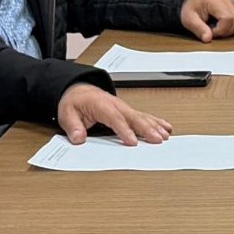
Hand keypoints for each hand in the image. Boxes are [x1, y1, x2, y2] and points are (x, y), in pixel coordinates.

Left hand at [57, 85, 171, 145]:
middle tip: (157, 140)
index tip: (132, 142)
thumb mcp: (67, 114)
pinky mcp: (127, 111)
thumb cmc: (75, 102)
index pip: (115, 118)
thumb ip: (73, 127)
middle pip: (133, 117)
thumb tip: (78, 138)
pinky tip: (165, 127)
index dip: (124, 130)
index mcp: (101, 105)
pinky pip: (144, 116)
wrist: (79, 91)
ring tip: (165, 136)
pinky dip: (156, 121)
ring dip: (154, 126)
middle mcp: (116, 105)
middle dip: (146, 129)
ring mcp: (123, 107)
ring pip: (142, 116)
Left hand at [179, 0, 233, 40]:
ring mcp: (232, 4)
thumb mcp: (189, 19)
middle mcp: (226, 0)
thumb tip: (208, 39)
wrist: (192, 0)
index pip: (228, 18)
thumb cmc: (191, 7)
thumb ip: (199, 29)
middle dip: (224, 32)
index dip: (220, 30)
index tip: (209, 31)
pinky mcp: (233, 8)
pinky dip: (229, 27)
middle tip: (211, 31)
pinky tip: (219, 25)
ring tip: (215, 28)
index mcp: (215, 0)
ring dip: (228, 30)